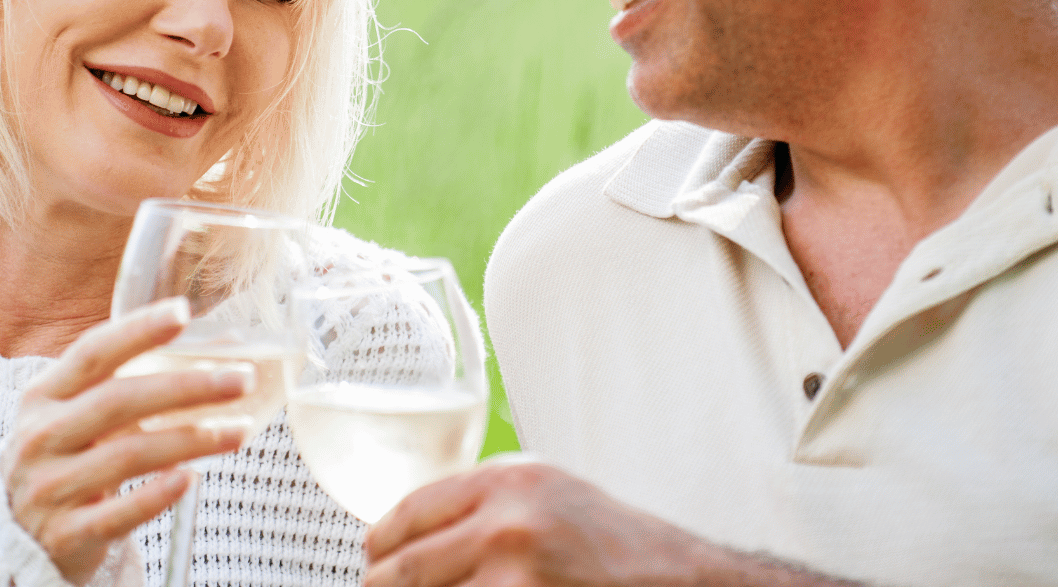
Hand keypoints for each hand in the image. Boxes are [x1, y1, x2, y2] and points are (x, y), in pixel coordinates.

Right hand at [3, 298, 252, 584]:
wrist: (17, 539)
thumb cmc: (63, 459)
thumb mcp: (75, 415)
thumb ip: (129, 384)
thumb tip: (222, 351)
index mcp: (43, 396)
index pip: (92, 353)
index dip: (137, 330)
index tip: (183, 312)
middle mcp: (40, 437)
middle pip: (118, 401)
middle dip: (186, 387)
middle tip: (241, 379)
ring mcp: (49, 487)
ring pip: (128, 455)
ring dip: (192, 440)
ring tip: (240, 431)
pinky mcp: (66, 534)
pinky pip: (117, 513)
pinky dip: (156, 495)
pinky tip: (190, 479)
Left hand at [364, 458, 850, 586]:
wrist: (683, 581)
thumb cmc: (618, 546)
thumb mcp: (547, 498)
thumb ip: (480, 506)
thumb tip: (403, 542)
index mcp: (504, 481)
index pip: (401, 519)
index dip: (378, 552)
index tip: (374, 564)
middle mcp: (504, 522)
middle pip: (397, 573)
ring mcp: (513, 576)